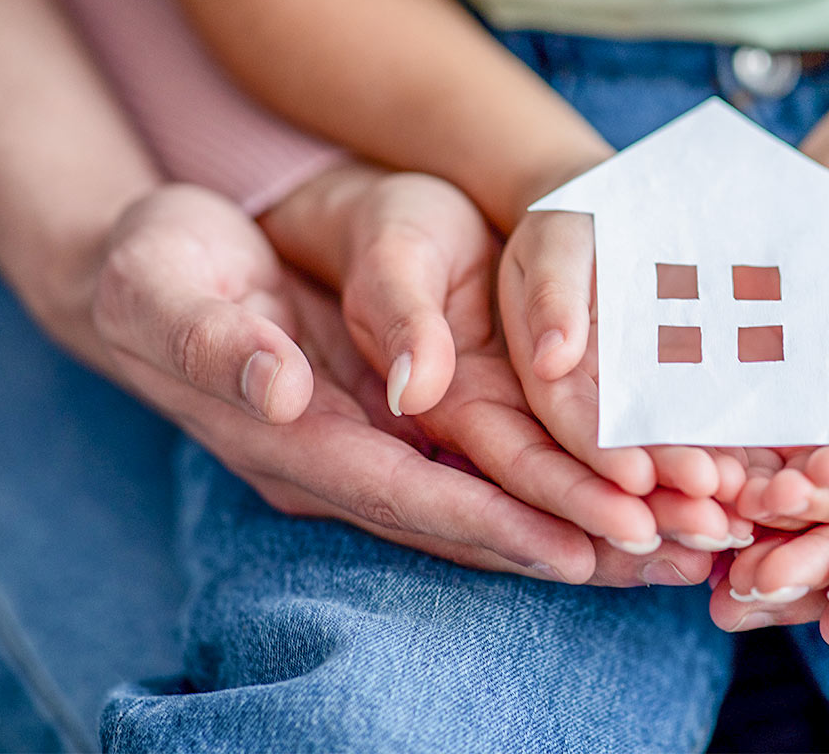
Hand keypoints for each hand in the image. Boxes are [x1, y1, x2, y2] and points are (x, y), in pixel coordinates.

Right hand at [93, 176, 713, 585]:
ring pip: (489, 505)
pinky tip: (624, 492)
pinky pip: (484, 472)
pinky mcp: (391, 427)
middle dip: (569, 540)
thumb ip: (216, 340)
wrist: (147, 273)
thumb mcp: (164, 285)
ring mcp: (368, 450)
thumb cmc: (155, 270)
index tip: (584, 544)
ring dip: (582, 525)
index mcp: (292, 439)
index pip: (409, 495)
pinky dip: (554, 488)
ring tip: (681, 544)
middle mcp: (340, 461)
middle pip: (468, 520)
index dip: (496, 520)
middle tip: (676, 557)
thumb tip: (277, 388)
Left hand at [735, 221, 828, 529]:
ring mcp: (799, 451)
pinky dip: (724, 491)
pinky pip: (739, 478)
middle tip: (772, 502)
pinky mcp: (752, 445)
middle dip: (809, 512)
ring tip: (734, 503)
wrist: (796, 248)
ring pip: (788, 503)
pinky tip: (703, 488)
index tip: (823, 471)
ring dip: (764, 514)